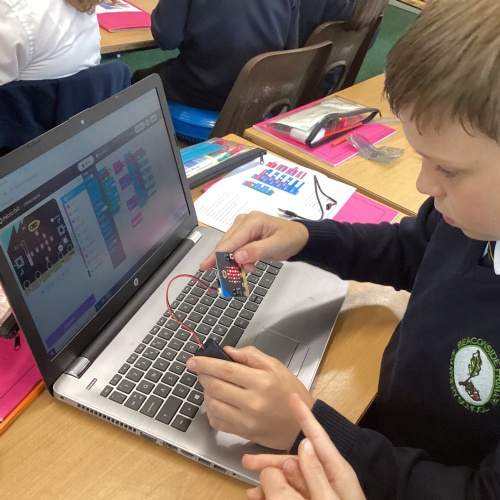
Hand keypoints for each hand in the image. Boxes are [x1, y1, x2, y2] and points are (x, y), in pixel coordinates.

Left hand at [186, 346, 314, 449]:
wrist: (300, 425)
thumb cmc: (290, 393)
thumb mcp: (276, 367)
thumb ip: (251, 356)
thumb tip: (228, 351)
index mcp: (262, 381)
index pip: (225, 370)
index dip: (205, 363)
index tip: (193, 360)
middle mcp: (253, 402)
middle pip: (215, 386)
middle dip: (202, 375)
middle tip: (201, 369)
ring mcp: (246, 420)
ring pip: (212, 404)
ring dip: (206, 392)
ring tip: (213, 384)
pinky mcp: (242, 433)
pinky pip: (217, 421)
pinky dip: (211, 409)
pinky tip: (218, 401)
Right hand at [199, 211, 308, 272]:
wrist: (297, 237)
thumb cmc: (290, 238)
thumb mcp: (277, 245)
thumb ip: (257, 251)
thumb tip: (238, 256)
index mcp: (252, 221)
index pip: (231, 239)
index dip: (219, 254)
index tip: (208, 265)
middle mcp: (243, 222)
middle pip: (226, 244)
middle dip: (225, 261)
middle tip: (225, 278)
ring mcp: (242, 229)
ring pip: (229, 248)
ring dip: (233, 262)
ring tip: (246, 271)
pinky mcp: (242, 236)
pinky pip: (234, 250)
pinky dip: (238, 261)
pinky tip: (247, 266)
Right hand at [242, 394, 364, 499]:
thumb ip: (314, 475)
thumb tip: (303, 446)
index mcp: (336, 472)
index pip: (317, 437)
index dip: (304, 416)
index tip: (292, 397)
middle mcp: (328, 479)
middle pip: (296, 461)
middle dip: (272, 461)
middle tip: (247, 462)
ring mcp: (320, 494)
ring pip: (290, 479)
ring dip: (269, 481)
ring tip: (249, 490)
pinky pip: (291, 494)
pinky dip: (275, 495)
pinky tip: (260, 499)